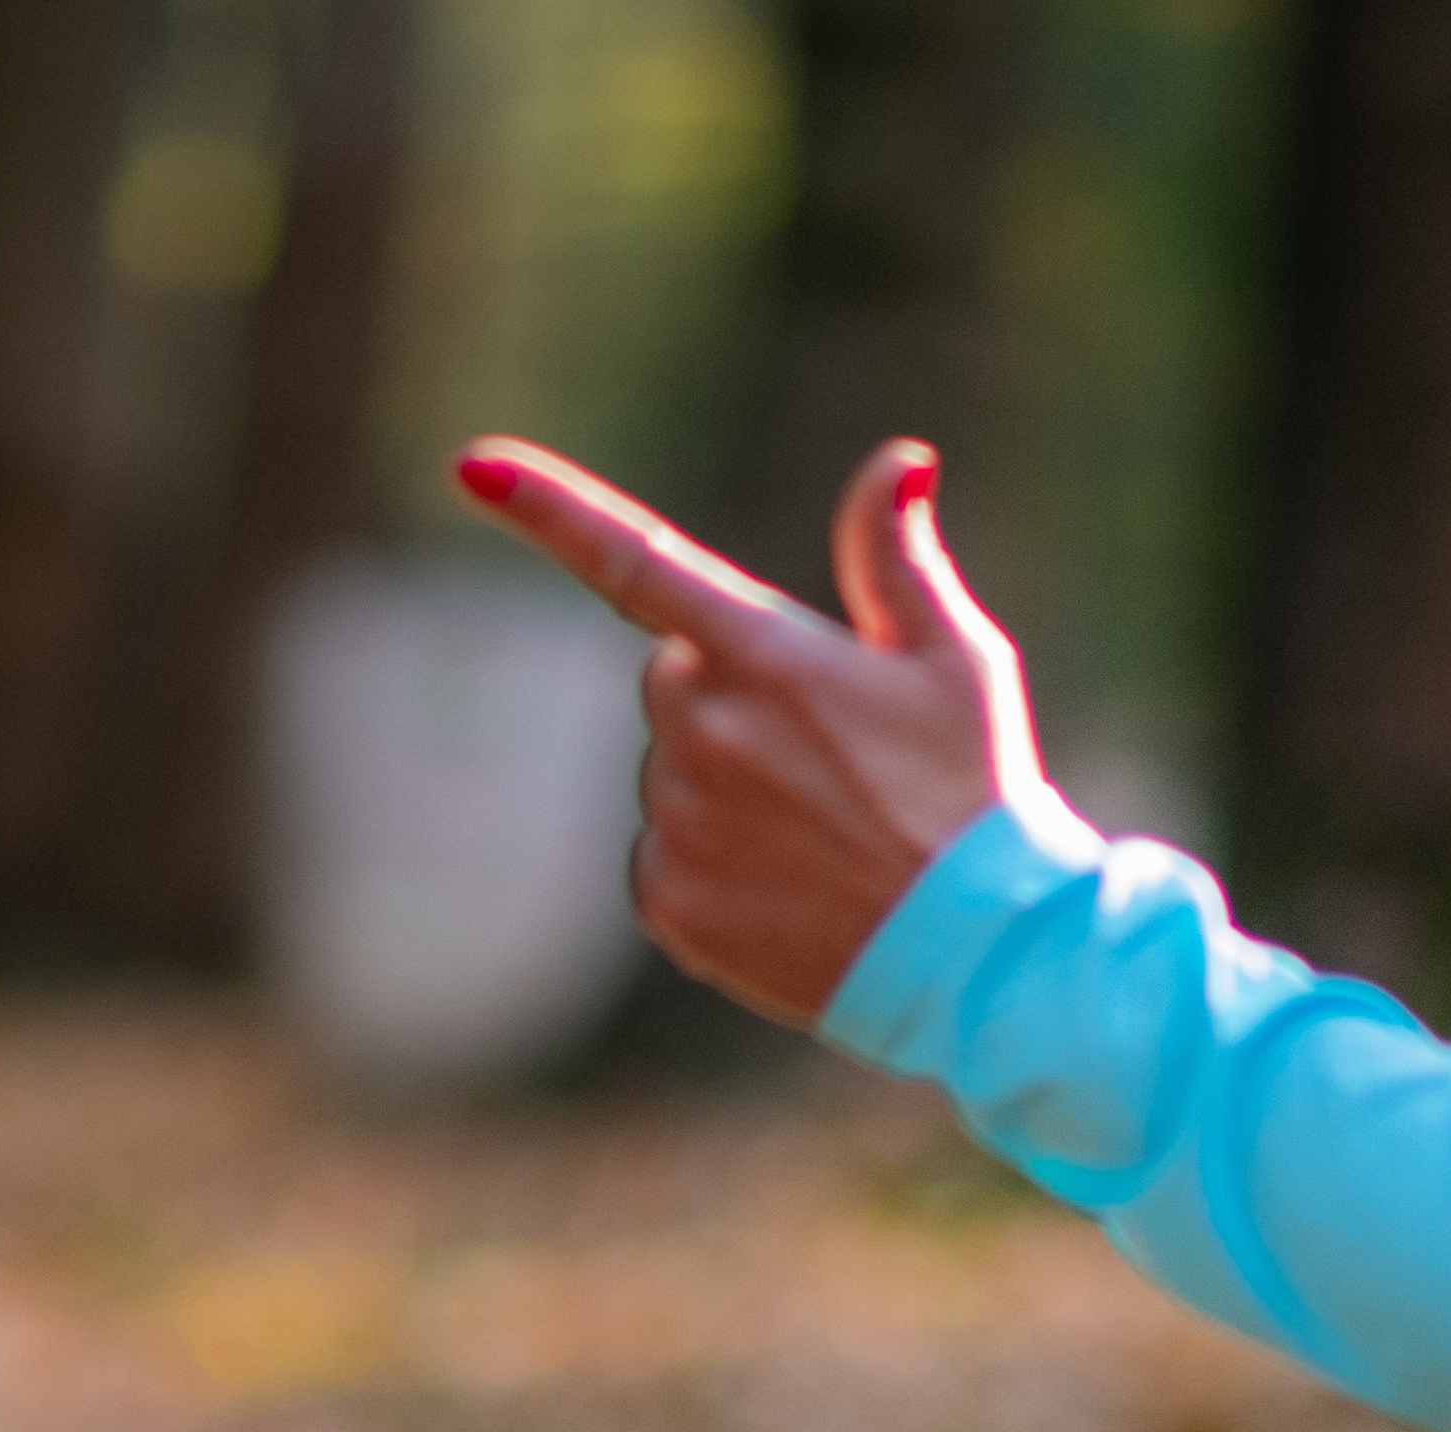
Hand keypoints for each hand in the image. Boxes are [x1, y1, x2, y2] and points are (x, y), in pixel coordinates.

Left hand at [453, 432, 1043, 1028]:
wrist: (977, 952)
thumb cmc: (972, 789)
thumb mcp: (955, 657)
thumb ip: (895, 558)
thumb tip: (899, 461)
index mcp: (763, 654)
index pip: (637, 562)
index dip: (550, 509)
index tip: (473, 468)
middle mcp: (704, 730)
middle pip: (673, 680)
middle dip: (731, 697)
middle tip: (829, 751)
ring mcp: (679, 821)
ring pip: (672, 773)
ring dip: (726, 786)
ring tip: (822, 829)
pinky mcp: (668, 903)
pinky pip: (663, 858)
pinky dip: (712, 865)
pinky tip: (788, 883)